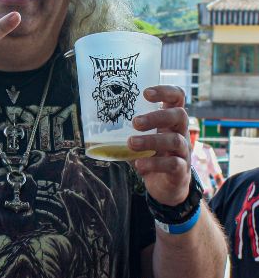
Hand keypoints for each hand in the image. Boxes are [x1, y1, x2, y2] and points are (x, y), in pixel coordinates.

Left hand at [127, 85, 190, 205]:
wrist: (166, 186)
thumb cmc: (152, 156)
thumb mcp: (141, 140)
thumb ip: (125, 132)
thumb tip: (95, 125)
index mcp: (171, 120)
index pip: (177, 97)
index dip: (165, 91)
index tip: (145, 93)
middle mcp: (181, 132)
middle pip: (179, 115)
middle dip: (156, 117)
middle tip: (135, 122)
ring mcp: (183, 151)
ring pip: (175, 140)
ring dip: (151, 141)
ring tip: (131, 143)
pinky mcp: (181, 170)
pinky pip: (173, 164)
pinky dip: (155, 164)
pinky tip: (139, 165)